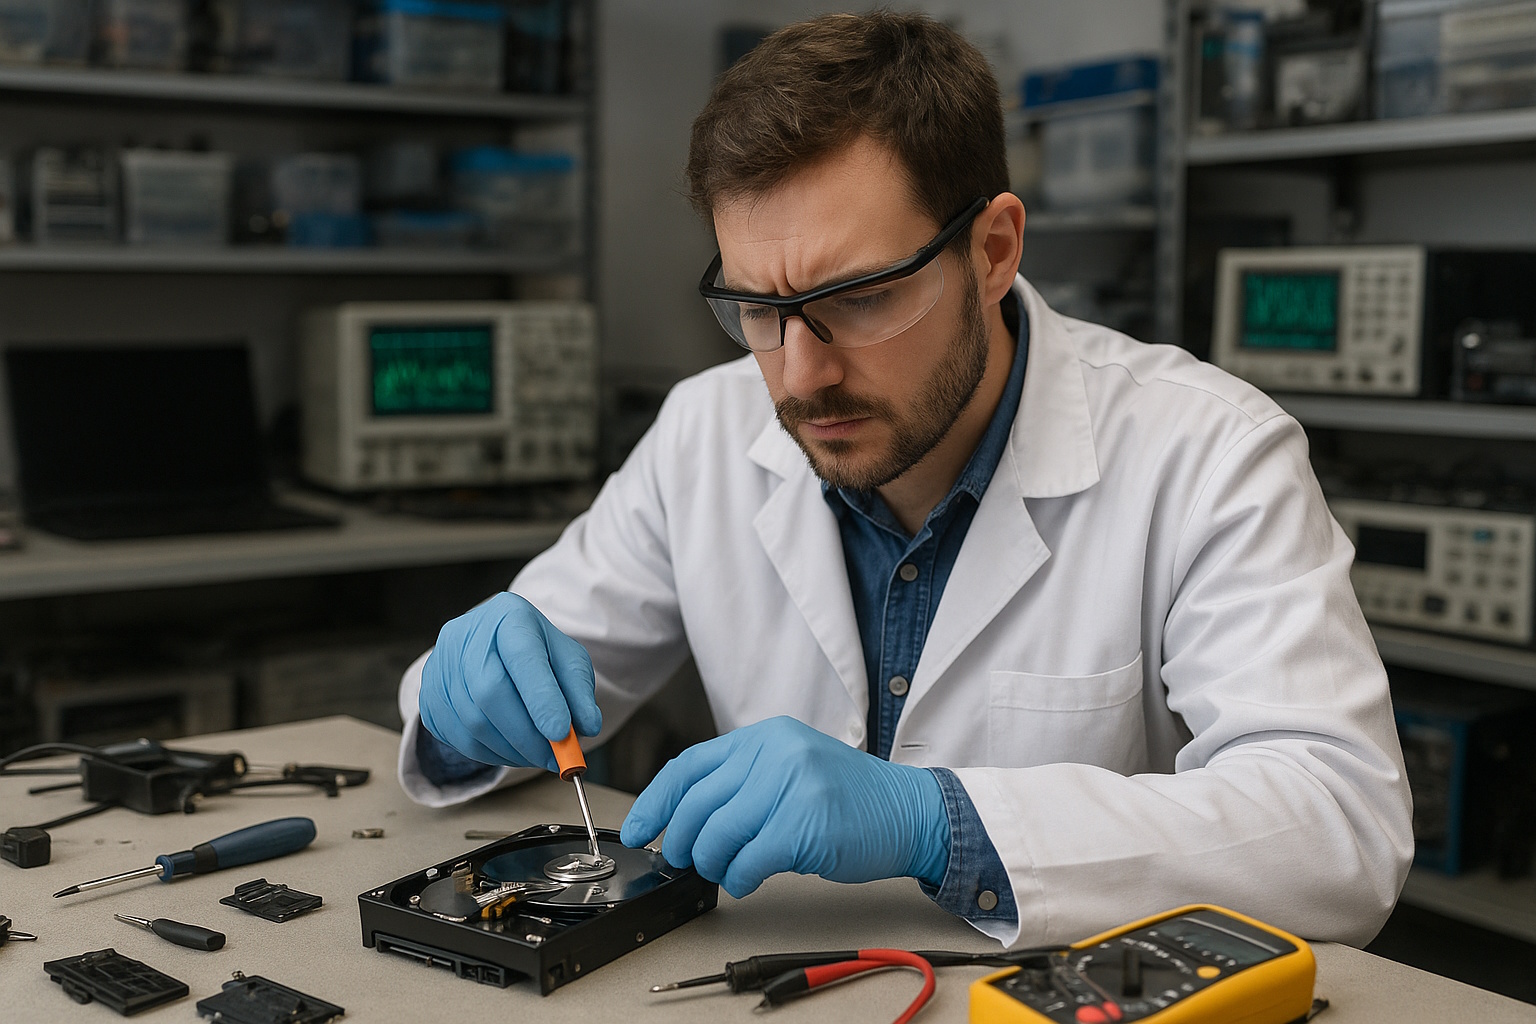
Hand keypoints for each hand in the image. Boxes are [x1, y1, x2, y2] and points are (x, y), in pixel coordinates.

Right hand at [419, 592, 600, 771]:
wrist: (495, 645)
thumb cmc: (536, 652)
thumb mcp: (568, 661)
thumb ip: (579, 692)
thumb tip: (585, 727)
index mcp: (509, 616)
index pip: (522, 658)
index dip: (541, 699)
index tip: (561, 734)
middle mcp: (467, 635)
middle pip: (490, 693)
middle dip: (526, 735)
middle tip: (553, 758)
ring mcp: (441, 663)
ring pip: (472, 721)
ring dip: (511, 750)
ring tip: (537, 754)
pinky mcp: (428, 693)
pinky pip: (457, 737)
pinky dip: (489, 754)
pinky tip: (511, 751)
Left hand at [620, 717, 949, 897]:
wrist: (910, 811)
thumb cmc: (848, 799)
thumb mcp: (791, 769)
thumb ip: (743, 784)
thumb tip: (684, 823)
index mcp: (765, 736)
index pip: (690, 766)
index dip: (655, 802)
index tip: (638, 829)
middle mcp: (774, 752)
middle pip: (697, 802)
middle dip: (680, 839)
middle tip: (682, 859)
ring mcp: (790, 785)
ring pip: (717, 834)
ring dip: (710, 862)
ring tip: (723, 870)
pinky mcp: (803, 824)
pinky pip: (746, 861)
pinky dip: (738, 878)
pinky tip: (746, 880)